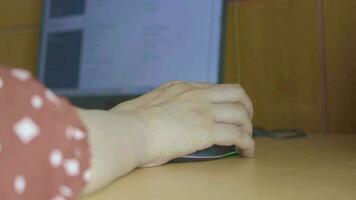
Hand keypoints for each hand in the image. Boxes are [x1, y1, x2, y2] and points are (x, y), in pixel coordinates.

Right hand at [111, 81, 254, 166]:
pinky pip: (238, 135)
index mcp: (180, 87)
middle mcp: (196, 94)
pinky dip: (247, 144)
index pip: (214, 88)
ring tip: (246, 141)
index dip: (225, 101)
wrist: (128, 131)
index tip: (226, 112)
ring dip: (247, 128)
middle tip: (244, 122)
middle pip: (236, 93)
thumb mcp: (145, 105)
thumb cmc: (127, 123)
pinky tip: (246, 152)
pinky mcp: (206, 129)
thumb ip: (158, 106)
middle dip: (245, 107)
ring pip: (241, 113)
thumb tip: (156, 116)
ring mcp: (203, 110)